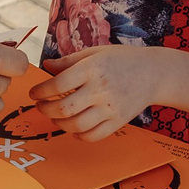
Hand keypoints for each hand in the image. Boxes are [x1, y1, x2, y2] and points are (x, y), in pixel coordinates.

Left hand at [32, 45, 175, 139]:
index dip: (41, 91)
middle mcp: (100, 89)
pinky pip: (93, 136)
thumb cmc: (122, 60)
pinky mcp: (118, 121)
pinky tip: (74, 129)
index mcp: (92, 69)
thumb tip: (45, 66)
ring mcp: (110, 108)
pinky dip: (79, 136)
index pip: (58, 84)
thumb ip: (69, 61)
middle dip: (46, 110)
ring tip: (55, 118)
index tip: (34, 93)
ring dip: (59, 124)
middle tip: (41, 107)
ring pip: (76, 125)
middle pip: (64, 108)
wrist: (154, 73)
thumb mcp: (95, 53)